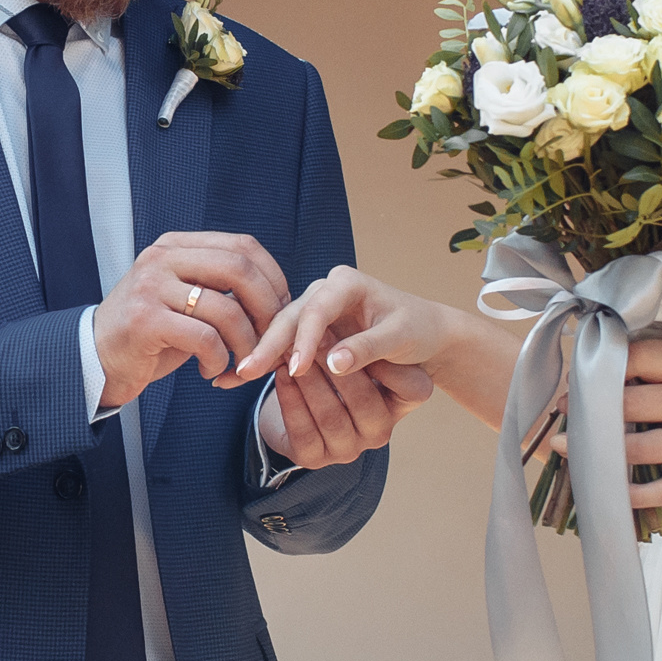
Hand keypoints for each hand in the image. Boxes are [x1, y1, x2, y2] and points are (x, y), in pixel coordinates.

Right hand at [93, 231, 290, 409]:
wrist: (96, 358)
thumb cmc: (152, 332)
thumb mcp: (184, 296)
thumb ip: (219, 284)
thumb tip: (277, 293)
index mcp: (177, 245)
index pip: (243, 246)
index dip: (273, 277)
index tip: (282, 309)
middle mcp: (162, 258)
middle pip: (240, 270)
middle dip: (268, 308)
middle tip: (272, 338)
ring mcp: (151, 287)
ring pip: (226, 310)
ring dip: (246, 345)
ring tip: (240, 363)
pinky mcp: (144, 321)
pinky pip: (205, 339)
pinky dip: (219, 360)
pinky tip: (210, 371)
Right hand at [231, 265, 456, 384]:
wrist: (424, 329)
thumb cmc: (417, 330)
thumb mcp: (400, 338)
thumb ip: (367, 348)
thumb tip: (333, 364)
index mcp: (348, 283)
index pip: (318, 309)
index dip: (305, 340)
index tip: (297, 369)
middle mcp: (327, 289)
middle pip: (291, 316)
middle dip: (269, 344)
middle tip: (246, 371)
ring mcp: (316, 305)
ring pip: (283, 328)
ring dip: (262, 352)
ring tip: (236, 377)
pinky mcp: (312, 323)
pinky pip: (286, 339)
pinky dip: (270, 357)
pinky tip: (245, 376)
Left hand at [261, 351, 433, 468]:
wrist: (312, 393)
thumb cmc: (350, 352)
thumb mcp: (367, 340)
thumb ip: (367, 337)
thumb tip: (347, 325)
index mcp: (409, 401)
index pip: (408, 385)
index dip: (377, 361)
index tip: (354, 335)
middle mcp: (383, 431)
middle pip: (362, 399)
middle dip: (333, 364)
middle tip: (314, 334)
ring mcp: (350, 449)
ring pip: (330, 414)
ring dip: (309, 380)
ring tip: (294, 349)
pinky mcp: (315, 459)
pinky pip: (302, 430)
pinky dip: (290, 399)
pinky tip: (281, 373)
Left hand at [561, 339, 661, 509]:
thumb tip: (616, 366)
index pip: (636, 357)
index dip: (600, 366)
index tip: (578, 376)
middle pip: (627, 402)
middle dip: (589, 409)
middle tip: (564, 412)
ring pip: (636, 447)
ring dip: (598, 452)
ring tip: (570, 449)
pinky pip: (661, 489)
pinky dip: (630, 493)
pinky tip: (607, 489)